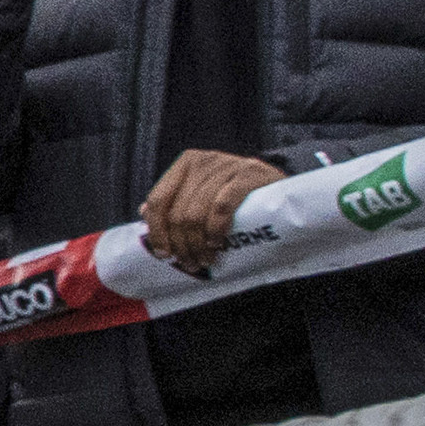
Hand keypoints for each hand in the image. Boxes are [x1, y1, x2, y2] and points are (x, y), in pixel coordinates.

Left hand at [139, 150, 287, 273]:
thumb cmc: (237, 195)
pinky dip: (216, 229)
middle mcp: (204, 161)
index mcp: (186, 164)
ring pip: (198, 212)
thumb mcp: (204, 195)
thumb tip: (143, 212)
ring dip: (199, 244)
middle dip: (182, 244)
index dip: (157, 230)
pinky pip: (222, 205)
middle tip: (190, 264)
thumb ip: (176, 202)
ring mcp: (227, 165)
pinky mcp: (249, 174)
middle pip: (178, 212)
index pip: (158, 199)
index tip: (164, 254)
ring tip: (205, 260)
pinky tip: (218, 243)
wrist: (280, 185)